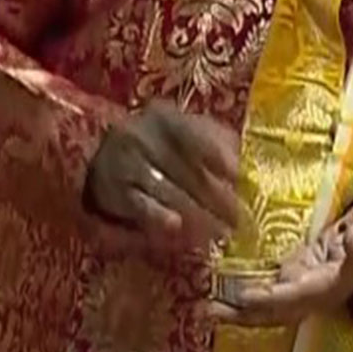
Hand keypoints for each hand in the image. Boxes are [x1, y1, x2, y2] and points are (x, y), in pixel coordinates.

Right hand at [86, 102, 241, 248]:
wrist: (103, 155)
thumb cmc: (155, 144)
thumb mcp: (181, 131)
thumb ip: (214, 142)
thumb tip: (249, 162)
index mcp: (165, 118)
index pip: (195, 136)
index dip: (219, 156)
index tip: (240, 177)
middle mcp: (142, 136)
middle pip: (186, 170)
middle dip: (217, 197)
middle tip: (241, 220)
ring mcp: (125, 163)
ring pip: (168, 191)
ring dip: (197, 215)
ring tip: (221, 233)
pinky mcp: (113, 190)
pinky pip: (140, 205)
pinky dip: (159, 216)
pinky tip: (176, 226)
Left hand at [209, 199, 352, 327]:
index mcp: (333, 282)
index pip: (301, 294)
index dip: (275, 297)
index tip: (247, 297)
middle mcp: (314, 293)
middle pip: (277, 311)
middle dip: (244, 314)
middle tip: (207, 312)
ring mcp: (301, 290)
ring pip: (267, 309)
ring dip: (236, 312)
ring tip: (203, 311)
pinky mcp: (291, 280)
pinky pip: (264, 296)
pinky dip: (240, 300)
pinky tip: (215, 298)